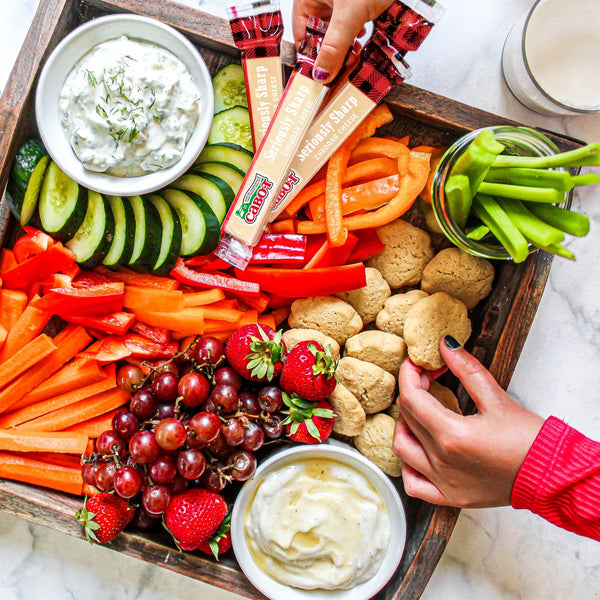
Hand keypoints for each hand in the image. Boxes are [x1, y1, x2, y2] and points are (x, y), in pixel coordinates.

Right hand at [292, 0, 393, 82]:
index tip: (318, 75)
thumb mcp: (350, 14)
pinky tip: (361, 43)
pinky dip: (356, 38)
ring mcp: (341, 2)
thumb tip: (321, 74)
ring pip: (336, 33)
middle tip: (338, 70)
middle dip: (330, 54)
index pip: (302, 33)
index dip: (309, 56)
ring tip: (352, 57)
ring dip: (344, 48)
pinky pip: (351, 26)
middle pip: (319, 35)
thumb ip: (335, 46)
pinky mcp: (357, 4)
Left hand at [393, 336, 544, 507]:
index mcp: (452, 435)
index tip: (416, 365)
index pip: (412, 398)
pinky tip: (420, 451)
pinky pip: (414, 485)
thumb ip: (467, 368)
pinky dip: (408, 467)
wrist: (551, 475)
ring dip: (405, 426)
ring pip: (402, 449)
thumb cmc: (530, 440)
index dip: (409, 375)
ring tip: (421, 413)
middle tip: (427, 380)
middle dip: (412, 392)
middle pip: (407, 418)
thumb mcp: (497, 397)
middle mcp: (442, 461)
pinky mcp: (451, 497)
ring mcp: (443, 482)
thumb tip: (446, 345)